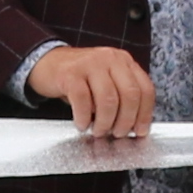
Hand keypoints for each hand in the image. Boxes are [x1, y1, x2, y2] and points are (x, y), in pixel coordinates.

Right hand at [27, 44, 160, 145]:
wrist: (47, 63)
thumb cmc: (79, 78)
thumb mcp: (106, 82)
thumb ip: (121, 97)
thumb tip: (134, 127)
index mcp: (124, 61)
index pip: (145, 89)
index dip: (145, 114)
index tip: (139, 131)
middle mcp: (110, 58)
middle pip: (130, 94)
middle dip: (126, 121)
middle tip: (117, 134)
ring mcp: (90, 63)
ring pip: (108, 99)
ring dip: (105, 122)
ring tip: (98, 131)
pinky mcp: (70, 73)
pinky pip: (83, 100)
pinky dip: (84, 117)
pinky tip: (82, 124)